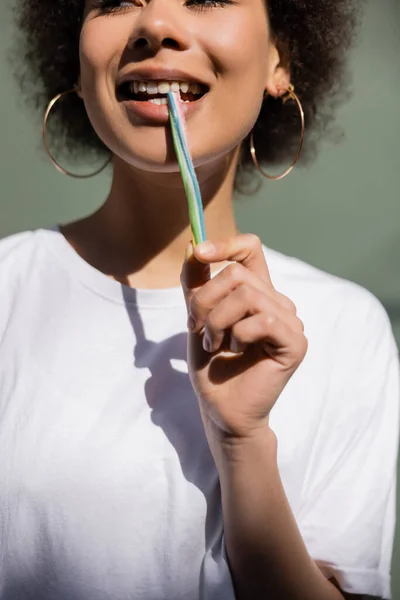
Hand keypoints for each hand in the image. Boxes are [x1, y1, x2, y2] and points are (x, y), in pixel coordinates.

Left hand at [180, 234, 306, 440]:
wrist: (220, 409)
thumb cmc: (211, 366)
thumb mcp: (196, 318)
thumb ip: (196, 284)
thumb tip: (193, 246)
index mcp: (256, 292)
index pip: (251, 249)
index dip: (226, 244)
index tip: (199, 252)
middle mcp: (276, 302)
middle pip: (238, 274)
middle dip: (205, 300)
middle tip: (196, 327)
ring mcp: (289, 322)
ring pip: (248, 296)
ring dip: (218, 321)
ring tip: (213, 344)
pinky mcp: (295, 343)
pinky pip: (263, 321)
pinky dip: (238, 335)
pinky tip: (235, 352)